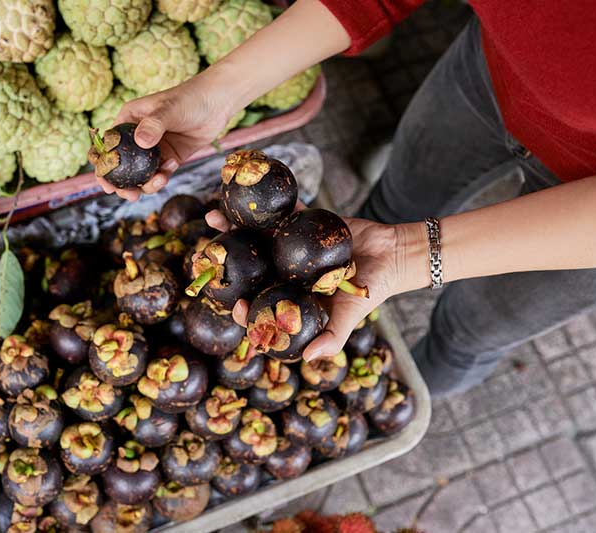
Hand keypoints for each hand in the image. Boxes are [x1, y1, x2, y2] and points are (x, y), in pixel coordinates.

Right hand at [99, 77, 233, 201]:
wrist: (217, 103)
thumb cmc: (190, 98)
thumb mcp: (169, 109)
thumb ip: (154, 125)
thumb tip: (141, 143)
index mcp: (128, 120)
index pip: (107, 145)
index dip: (102, 165)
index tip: (106, 182)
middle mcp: (137, 136)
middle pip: (122, 166)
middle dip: (123, 185)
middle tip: (130, 196)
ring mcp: (154, 149)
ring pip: (141, 175)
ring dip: (146, 185)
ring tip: (159, 181)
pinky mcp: (170, 158)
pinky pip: (160, 175)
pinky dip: (163, 177)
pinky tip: (172, 165)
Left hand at [206, 209, 407, 360]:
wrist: (391, 255)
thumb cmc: (371, 292)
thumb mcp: (350, 318)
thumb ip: (331, 338)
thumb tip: (309, 359)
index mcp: (289, 299)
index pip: (260, 307)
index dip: (244, 309)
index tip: (237, 305)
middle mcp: (283, 273)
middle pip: (248, 270)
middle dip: (225, 263)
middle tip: (203, 256)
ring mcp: (289, 248)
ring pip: (256, 239)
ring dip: (233, 229)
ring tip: (212, 218)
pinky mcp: (299, 223)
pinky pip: (279, 213)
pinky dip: (264, 205)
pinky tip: (243, 195)